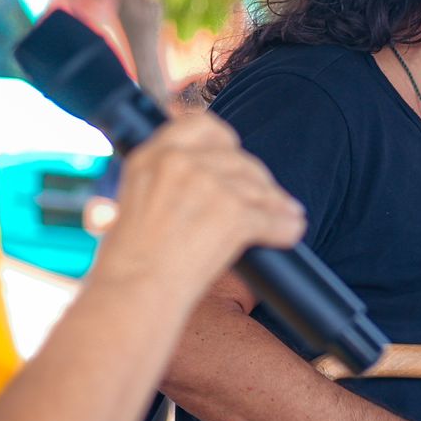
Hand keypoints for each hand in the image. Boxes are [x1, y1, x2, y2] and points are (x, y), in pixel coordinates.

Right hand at [90, 114, 305, 309]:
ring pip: (257, 188)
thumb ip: (161, 182)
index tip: (234, 156)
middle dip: (256, 179)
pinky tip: (292, 231)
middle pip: (238, 159)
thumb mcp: (131, 203)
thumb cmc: (128, 262)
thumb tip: (200, 180)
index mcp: (151, 156)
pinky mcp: (232, 214)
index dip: (225, 142)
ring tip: (289, 214)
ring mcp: (208, 185)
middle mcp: (179, 162)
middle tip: (265, 196)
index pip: (202, 126)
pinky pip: (269, 218)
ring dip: (276, 203)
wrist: (132, 294)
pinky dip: (284, 227)